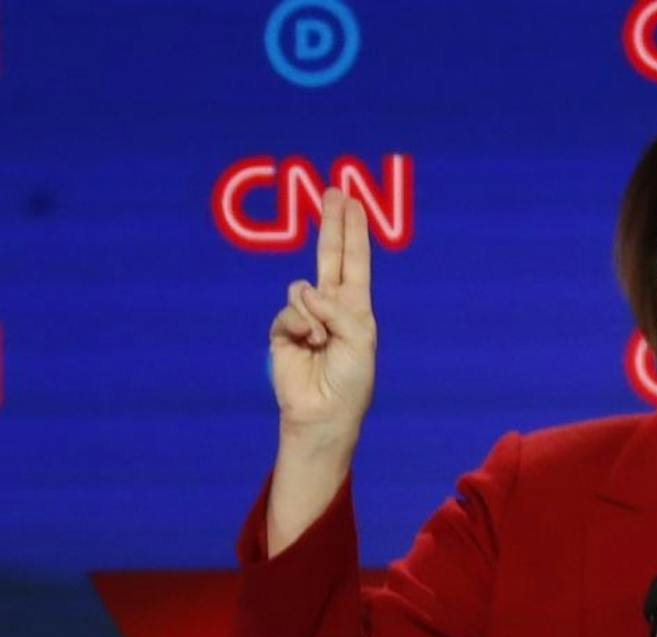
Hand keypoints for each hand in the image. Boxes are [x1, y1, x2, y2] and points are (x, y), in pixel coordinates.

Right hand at [269, 187, 376, 442]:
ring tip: (321, 342)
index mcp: (356, 307)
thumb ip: (338, 309)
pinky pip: (288, 311)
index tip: (353, 203)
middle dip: (332, 224)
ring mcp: (305, 317)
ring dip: (314, 314)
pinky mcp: (283, 330)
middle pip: (330, 256)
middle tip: (334, 190)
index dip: (353, 232)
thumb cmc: (351, 380)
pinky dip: (298, 326)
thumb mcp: (360, 340)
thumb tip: (306, 289)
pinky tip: (307, 345)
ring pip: (302, 289)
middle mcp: (331, 307)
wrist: (325, 411)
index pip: (354, 261)